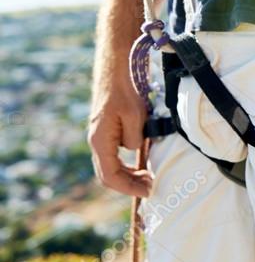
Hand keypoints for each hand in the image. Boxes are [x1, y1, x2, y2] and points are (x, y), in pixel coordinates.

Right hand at [88, 65, 151, 197]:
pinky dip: (126, 165)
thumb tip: (134, 150)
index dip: (128, 188)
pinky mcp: (106, 132)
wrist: (116, 69)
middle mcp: (96, 141)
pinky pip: (114, 156)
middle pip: (108, 175)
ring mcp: (100, 137)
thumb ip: (134, 138)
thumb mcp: (135, 115)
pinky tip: (141, 164)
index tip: (147, 192)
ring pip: (110, 167)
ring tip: (148, 177)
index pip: (110, 176)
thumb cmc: (124, 90)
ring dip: (128, 176)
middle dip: (129, 185)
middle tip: (151, 186)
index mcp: (100, 140)